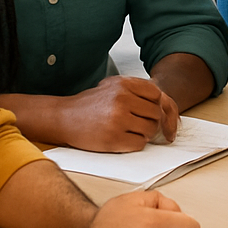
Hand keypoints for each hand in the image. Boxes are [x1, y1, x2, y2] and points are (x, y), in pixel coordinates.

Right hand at [59, 76, 180, 151]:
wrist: (64, 118)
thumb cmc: (90, 104)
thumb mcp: (112, 87)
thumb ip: (135, 91)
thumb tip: (163, 101)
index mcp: (123, 84)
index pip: (156, 94)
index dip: (156, 104)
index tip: (149, 111)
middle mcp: (122, 99)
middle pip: (155, 113)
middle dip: (151, 121)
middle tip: (139, 124)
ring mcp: (118, 119)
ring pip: (150, 129)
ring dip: (144, 134)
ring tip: (130, 131)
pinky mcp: (113, 139)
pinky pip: (140, 144)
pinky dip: (135, 144)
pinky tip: (123, 139)